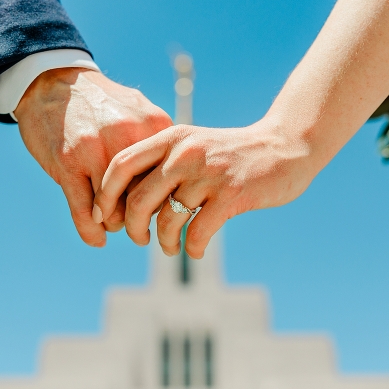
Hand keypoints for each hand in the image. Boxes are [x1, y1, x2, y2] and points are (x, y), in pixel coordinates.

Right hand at [14, 68, 172, 246]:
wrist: (52, 82)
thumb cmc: (99, 103)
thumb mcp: (138, 111)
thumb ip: (159, 142)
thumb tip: (182, 175)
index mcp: (152, 127)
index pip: (168, 180)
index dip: (163, 199)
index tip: (157, 208)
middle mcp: (128, 140)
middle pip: (144, 199)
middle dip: (140, 217)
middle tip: (136, 223)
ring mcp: (96, 153)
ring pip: (114, 212)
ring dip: (113, 223)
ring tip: (110, 222)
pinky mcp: (68, 164)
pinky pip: (85, 212)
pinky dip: (91, 232)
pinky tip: (96, 239)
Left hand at [93, 120, 315, 257]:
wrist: (284, 147)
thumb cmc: (231, 153)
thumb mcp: (192, 146)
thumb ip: (162, 165)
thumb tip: (124, 202)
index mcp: (171, 138)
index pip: (121, 166)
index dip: (105, 196)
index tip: (103, 217)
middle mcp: (185, 153)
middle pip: (138, 201)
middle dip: (133, 229)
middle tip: (140, 239)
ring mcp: (208, 174)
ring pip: (167, 221)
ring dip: (164, 243)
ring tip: (170, 247)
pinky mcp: (232, 194)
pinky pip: (198, 233)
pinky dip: (193, 249)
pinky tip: (196, 250)